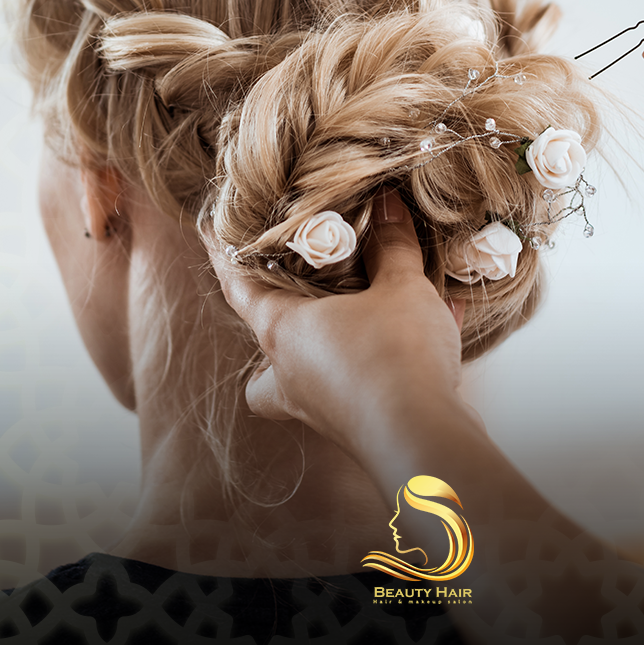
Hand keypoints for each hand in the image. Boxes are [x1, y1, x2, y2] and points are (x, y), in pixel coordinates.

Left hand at [209, 189, 467, 457]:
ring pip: (306, 375)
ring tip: (361, 316)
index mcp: (284, 332)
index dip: (225, 257)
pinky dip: (388, 358)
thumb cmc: (396, 356)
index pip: (239, 288)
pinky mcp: (358, 424)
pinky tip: (432, 330)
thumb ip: (393, 245)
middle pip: (264, 347)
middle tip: (295, 293)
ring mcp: (322, 406)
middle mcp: (292, 373)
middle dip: (273, 321)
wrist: (427, 441)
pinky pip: (365, 382)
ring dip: (329, 345)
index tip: (211, 232)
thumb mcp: (401, 286)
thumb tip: (388, 204)